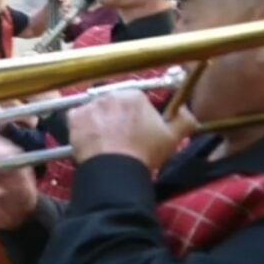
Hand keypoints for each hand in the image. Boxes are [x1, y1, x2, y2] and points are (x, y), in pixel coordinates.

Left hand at [68, 91, 196, 170]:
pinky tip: (91, 140)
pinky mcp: (74, 118)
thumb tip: (188, 112)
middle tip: (122, 138)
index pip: (136, 101)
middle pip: (115, 104)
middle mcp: (110, 94)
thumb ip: (185, 120)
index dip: (138, 117)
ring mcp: (89, 105)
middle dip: (118, 117)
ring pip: (96, 111)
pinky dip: (83, 127)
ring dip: (100, 121)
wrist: (115, 169)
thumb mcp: (173, 137)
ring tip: (106, 141)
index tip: (138, 131)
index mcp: (134, 95)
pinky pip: (78, 118)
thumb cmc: (145, 152)